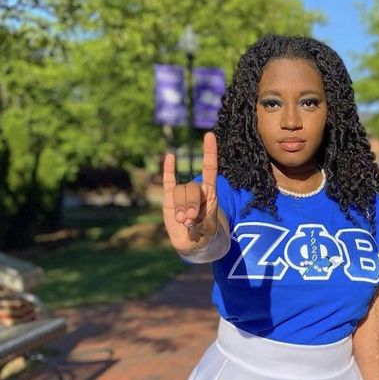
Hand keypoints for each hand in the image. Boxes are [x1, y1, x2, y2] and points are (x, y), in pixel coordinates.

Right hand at [162, 131, 218, 250]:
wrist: (194, 244)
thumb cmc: (206, 235)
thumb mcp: (208, 232)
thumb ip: (200, 224)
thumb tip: (186, 218)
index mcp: (210, 194)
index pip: (210, 170)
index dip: (209, 153)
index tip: (209, 136)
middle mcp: (196, 190)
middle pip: (191, 188)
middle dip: (190, 204)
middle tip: (190, 219)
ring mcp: (182, 194)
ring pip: (178, 192)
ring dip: (179, 207)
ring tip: (182, 221)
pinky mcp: (170, 199)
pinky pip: (168, 182)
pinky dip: (168, 170)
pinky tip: (169, 157)